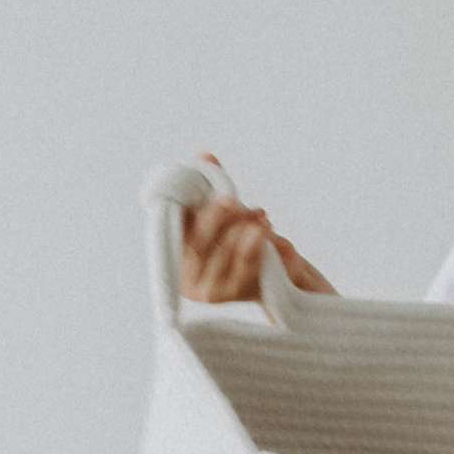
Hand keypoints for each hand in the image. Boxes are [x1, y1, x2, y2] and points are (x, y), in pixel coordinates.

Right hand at [178, 157, 332, 305]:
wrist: (276, 272)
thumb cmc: (241, 237)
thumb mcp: (226, 208)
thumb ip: (212, 182)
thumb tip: (205, 156)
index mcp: (177, 249)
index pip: (178, 227)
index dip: (191, 208)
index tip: (214, 193)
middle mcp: (186, 273)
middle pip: (198, 242)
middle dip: (217, 217)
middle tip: (234, 200)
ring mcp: (207, 289)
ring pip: (222, 254)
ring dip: (242, 230)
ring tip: (261, 217)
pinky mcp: (230, 297)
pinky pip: (243, 269)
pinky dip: (255, 247)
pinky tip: (266, 231)